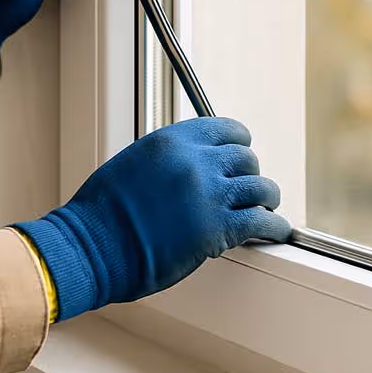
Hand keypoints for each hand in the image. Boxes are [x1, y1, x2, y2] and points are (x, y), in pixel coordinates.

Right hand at [12, 117, 290, 321]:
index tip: (241, 151)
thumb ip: (168, 159)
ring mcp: (209, 194)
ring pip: (261, 187)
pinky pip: (263, 222)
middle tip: (247, 187)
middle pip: (245, 158)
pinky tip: (276, 231)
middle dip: (248, 173)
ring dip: (265, 198)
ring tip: (266, 207)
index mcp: (171, 140)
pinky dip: (275, 227)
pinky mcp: (218, 229)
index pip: (223, 128)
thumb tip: (191, 164)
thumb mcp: (134, 164)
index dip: (238, 142)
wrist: (95, 244)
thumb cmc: (104, 211)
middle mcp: (194, 160)